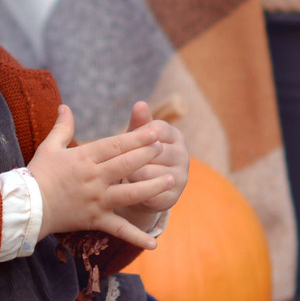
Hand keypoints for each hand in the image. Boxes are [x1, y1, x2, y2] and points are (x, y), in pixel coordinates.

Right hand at [27, 104, 171, 248]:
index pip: (116, 145)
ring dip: (152, 187)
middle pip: (127, 164)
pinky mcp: (96, 219)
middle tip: (165, 148)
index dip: (137, 138)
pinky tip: (153, 243)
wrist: (27, 207)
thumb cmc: (37, 174)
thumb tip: (65, 106)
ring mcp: (97, 200)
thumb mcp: (49, 147)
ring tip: (171, 180)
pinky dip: (136, 237)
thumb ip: (62, 127)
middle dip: (148, 155)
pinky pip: (119, 229)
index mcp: (84, 158)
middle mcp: (94, 178)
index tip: (154, 131)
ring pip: (130, 193)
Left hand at [117, 100, 189, 229]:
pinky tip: (127, 189)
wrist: (141, 191)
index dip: (135, 137)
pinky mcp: (173, 196)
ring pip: (148, 172)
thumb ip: (139, 122)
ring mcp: (181, 176)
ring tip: (121, 175)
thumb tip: (140, 103)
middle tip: (116, 162)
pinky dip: (135, 190)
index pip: (155, 129)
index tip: (122, 143)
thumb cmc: (136, 156)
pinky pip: (149, 191)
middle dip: (131, 157)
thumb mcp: (136, 138)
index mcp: (176, 136)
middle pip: (152, 151)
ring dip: (130, 174)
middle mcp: (183, 155)